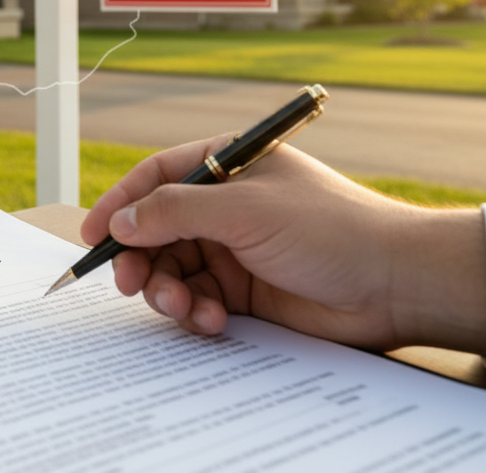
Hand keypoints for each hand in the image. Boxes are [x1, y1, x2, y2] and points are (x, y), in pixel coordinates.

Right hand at [80, 135, 485, 354]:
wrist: (394, 285)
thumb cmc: (330, 228)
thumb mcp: (244, 209)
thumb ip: (174, 211)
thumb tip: (120, 219)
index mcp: (227, 165)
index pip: (155, 177)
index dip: (119, 204)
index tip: (91, 235)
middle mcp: (225, 205)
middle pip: (155, 230)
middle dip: (140, 259)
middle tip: (131, 284)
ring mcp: (233, 249)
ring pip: (172, 269)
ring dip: (168, 291)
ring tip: (183, 307)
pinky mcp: (244, 291)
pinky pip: (197, 299)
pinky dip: (194, 312)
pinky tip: (210, 320)